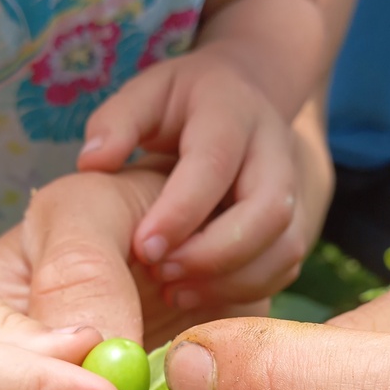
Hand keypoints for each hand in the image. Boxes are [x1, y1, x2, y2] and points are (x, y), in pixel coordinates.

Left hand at [77, 49, 317, 305]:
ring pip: (284, 246)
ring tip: (174, 293)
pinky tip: (196, 295)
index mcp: (231, 114)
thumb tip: (93, 162)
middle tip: (162, 275)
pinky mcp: (297, 223)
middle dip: (214, 254)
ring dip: (231, 281)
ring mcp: (295, 189)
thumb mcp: (146, 93)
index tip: (143, 248)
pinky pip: (285, 268)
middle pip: (267, 211)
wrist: (244, 96)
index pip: (215, 165)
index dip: (181, 212)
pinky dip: (244, 291)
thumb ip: (117, 122)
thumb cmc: (182, 104)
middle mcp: (274, 151)